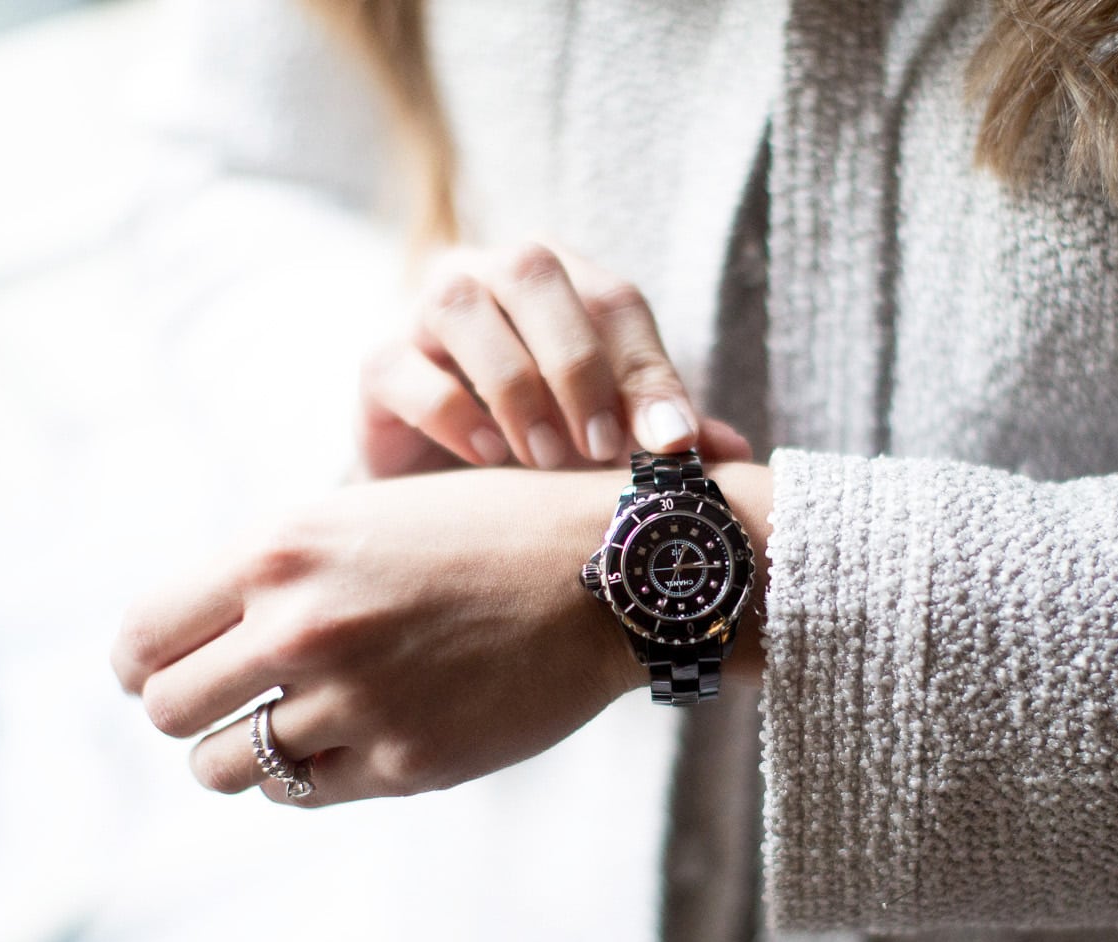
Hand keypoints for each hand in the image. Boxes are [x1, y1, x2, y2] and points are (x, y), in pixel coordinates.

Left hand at [110, 468, 641, 805]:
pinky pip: (302, 793)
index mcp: (282, 549)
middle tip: (234, 698)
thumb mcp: (367, 514)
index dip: (146, 661)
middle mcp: (303, 627)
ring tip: (288, 725)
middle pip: (168, 710)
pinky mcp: (405, 763)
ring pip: (223, 767)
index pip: (141, 639)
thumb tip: (194, 636)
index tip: (168, 669)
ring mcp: (354, 702)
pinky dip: (310, 773)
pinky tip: (351, 738)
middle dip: (191, 708)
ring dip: (243, 751)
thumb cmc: (491, 530)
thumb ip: (276, 569)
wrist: (610, 575)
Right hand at [358, 241, 751, 478]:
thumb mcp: (613, 441)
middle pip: (532, 271)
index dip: (647, 370)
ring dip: (515, 385)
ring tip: (546, 459)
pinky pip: (402, 365)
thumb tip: (738, 454)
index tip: (673, 446)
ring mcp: (424, 311)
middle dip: (576, 362)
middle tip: (601, 447)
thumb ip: (667, 436)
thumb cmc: (545, 449)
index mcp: (563, 282)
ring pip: (461, 306)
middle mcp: (490, 275)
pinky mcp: (379, 363)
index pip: (615, 301)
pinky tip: (488, 458)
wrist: (447, 495)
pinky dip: (451, 411)